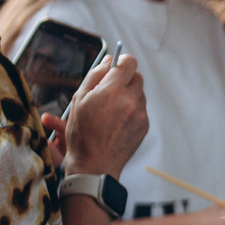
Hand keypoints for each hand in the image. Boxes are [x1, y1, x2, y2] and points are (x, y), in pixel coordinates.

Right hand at [62, 55, 149, 177]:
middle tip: (112, 90)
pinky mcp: (145, 126)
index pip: (129, 63)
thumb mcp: (79, 100)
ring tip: (112, 110)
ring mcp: (140, 114)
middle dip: (126, 79)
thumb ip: (95, 76)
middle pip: (138, 77)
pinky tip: (117, 122)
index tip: (117, 67)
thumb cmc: (82, 133)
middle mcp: (130, 100)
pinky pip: (141, 110)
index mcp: (112, 90)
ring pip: (140, 94)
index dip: (123, 62)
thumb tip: (108, 60)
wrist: (94, 164)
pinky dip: (132, 111)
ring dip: (129, 96)